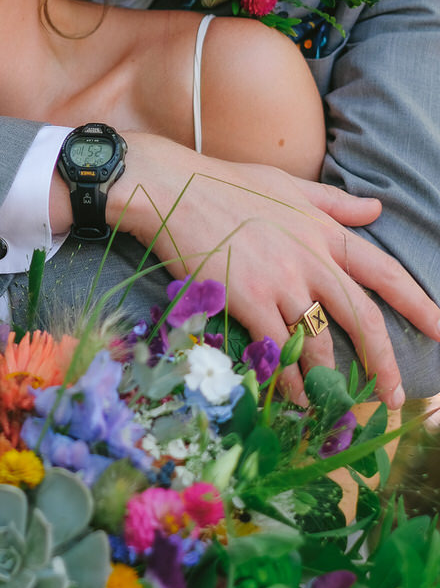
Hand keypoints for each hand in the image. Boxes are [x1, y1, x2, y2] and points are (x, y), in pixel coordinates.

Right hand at [115, 132, 439, 407]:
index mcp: (325, 232)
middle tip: (394, 397)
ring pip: (317, 341)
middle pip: (362, 319)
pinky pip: (276, 347)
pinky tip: (291, 395)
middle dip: (383, 362)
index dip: (420, 304)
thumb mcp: (287, 184)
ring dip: (328, 379)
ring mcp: (279, 281)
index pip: (386, 273)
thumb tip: (377, 208)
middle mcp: (310, 260)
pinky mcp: (246, 298)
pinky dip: (286, 377)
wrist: (171, 188)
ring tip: (333, 405)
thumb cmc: (223, 182)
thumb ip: (334, 202)